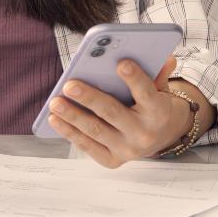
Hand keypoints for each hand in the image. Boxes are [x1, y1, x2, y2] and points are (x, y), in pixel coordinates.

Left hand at [46, 56, 190, 167]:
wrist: (161, 137)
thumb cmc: (154, 105)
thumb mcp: (160, 86)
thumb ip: (157, 72)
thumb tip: (162, 56)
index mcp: (158, 112)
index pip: (147, 93)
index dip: (135, 79)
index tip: (121, 63)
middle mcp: (143, 133)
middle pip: (112, 112)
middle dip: (89, 98)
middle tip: (69, 85)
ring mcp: (127, 149)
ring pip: (95, 130)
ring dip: (72, 116)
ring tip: (55, 103)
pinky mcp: (113, 160)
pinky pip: (88, 146)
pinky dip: (70, 132)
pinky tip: (55, 119)